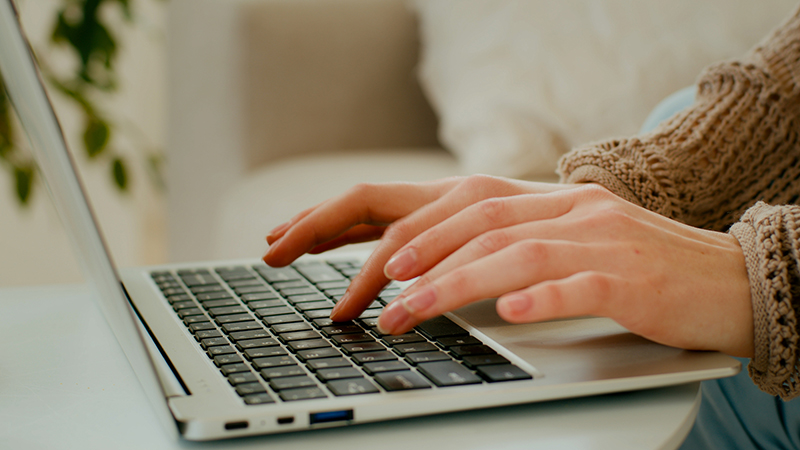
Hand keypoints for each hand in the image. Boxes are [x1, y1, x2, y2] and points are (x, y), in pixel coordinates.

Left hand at [263, 176, 752, 356]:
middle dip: (418, 256)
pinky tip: (508, 314)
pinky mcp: (633, 279)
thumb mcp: (577, 245)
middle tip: (376, 294)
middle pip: (479, 220)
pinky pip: (579, 285)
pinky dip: (539, 297)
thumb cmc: (645, 268)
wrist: (729, 277)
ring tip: (409, 312)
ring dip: (454, 282)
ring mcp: (603, 240)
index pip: (468, 202)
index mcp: (555, 201)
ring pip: (515, 253)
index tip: (381, 262)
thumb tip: (453, 268)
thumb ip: (520, 247)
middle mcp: (573, 210)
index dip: (416, 228)